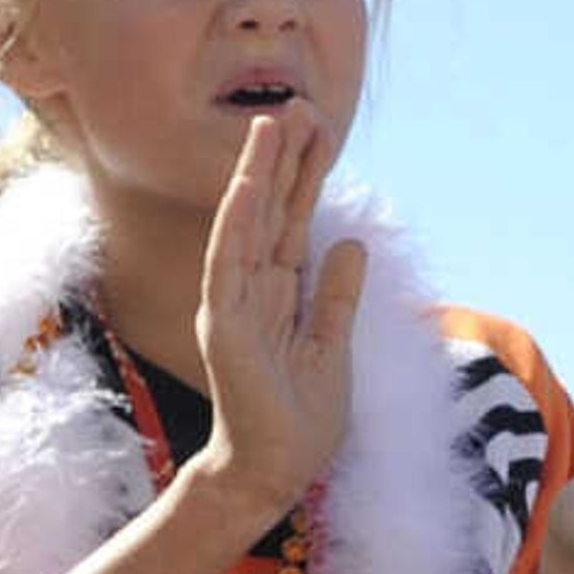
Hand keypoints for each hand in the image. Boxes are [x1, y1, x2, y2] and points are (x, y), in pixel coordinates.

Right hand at [192, 106, 368, 526]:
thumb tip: (349, 244)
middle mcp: (250, 289)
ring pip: (247, 224)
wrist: (274, 469)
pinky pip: (229, 264)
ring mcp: (232, 303)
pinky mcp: (223, 323)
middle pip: (270, 212)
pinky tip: (245, 186)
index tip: (319, 132)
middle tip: (296, 105)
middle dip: (283, 160)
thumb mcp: (332, 344)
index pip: (294, 222)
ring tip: (269, 124)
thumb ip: (335, 295)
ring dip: (257, 174)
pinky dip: (236, 223)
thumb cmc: (300, 416)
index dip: (306, 178)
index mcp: (278, 293)